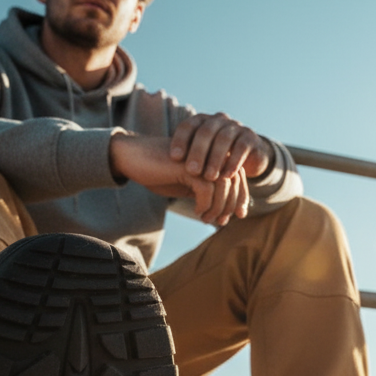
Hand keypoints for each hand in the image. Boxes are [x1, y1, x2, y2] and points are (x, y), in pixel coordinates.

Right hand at [110, 134, 249, 225]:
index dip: (241, 197)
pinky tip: (197, 212)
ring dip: (218, 208)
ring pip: (223, 187)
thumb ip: (207, 193)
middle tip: (220, 222)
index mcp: (212, 155)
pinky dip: (205, 205)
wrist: (134, 159)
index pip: (238, 177)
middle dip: (230, 206)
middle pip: (234, 182)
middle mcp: (210, 153)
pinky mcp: (188, 165)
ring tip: (206, 219)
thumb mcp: (188, 185)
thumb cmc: (160, 173)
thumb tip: (229, 212)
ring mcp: (200, 158)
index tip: (238, 215)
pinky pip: (206, 190)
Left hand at [169, 113, 272, 180]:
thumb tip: (151, 169)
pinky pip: (241, 146)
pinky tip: (226, 176)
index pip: (188, 126)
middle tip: (191, 171)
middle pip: (206, 131)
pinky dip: (234, 161)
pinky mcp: (250, 137)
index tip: (173, 157)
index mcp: (201, 122)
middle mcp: (218, 121)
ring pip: (224, 138)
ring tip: (208, 177)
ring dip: (215, 158)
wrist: (244, 157)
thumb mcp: (194, 159)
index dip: (180, 139)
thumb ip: (178, 160)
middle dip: (198, 151)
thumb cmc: (211, 160)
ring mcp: (235, 127)